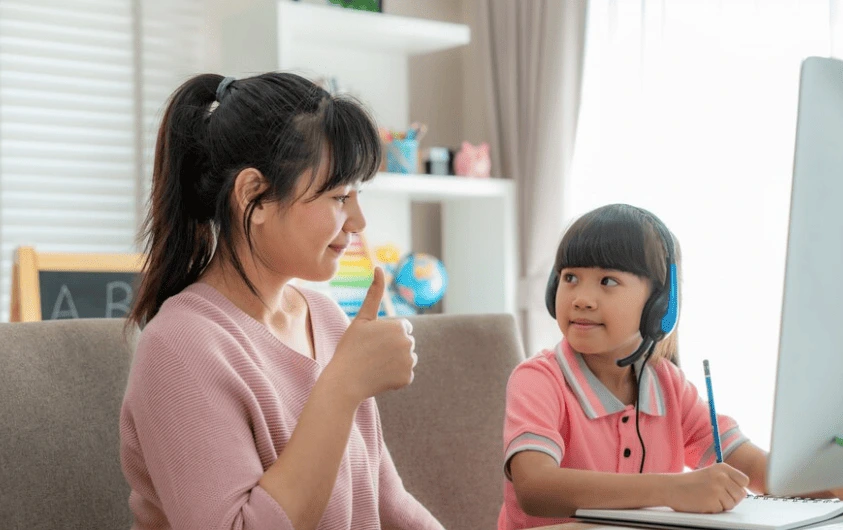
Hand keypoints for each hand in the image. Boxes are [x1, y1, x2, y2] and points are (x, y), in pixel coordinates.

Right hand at [326, 267, 416, 403]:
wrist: (345, 380)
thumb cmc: (350, 347)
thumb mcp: (362, 318)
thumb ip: (374, 294)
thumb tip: (379, 267)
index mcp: (399, 326)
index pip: (402, 327)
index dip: (386, 333)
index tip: (372, 340)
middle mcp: (408, 342)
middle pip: (406, 342)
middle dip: (393, 346)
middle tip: (372, 354)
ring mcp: (409, 361)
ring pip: (407, 357)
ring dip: (396, 361)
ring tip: (375, 365)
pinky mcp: (407, 378)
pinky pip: (405, 374)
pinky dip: (395, 376)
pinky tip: (380, 376)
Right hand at [667, 463, 749, 512]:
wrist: (671, 488)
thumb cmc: (689, 483)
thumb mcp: (710, 474)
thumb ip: (726, 479)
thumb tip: (743, 492)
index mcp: (722, 467)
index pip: (744, 480)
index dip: (737, 487)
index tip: (729, 489)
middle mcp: (722, 476)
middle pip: (741, 494)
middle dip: (731, 498)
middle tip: (716, 496)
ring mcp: (718, 488)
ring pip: (733, 504)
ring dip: (722, 505)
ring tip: (708, 498)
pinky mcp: (713, 501)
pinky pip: (722, 510)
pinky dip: (714, 509)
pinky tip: (703, 502)